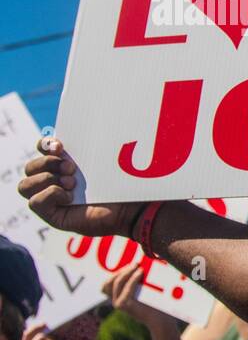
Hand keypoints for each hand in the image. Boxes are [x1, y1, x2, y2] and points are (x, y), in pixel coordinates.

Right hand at [18, 137, 142, 236]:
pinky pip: (35, 202)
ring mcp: (50, 200)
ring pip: (25, 186)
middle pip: (30, 167)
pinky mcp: (52, 216)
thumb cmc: (119, 185)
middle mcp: (53, 182)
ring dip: (46, 180)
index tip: (60, 146)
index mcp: (64, 165)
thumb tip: (81, 124)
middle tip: (72, 168)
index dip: (45, 144)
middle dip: (48, 163)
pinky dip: (50, 196)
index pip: (42, 149)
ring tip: (72, 183)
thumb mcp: (101, 162)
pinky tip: (70, 198)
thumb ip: (89, 147)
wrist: (130, 208)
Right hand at [102, 263, 170, 330]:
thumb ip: (139, 282)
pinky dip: (133, 277)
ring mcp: (119, 304)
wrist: (161, 320)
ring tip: (138, 266)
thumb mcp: (145, 292)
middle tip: (135, 263)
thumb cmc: (156, 306)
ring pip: (117, 282)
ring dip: (127, 271)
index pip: (106, 284)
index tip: (129, 266)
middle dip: (122, 270)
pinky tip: (141, 272)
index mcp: (118, 299)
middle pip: (109, 282)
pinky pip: (127, 287)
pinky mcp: (125, 305)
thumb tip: (143, 264)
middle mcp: (116, 302)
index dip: (115, 273)